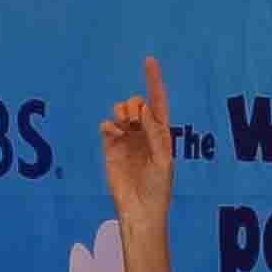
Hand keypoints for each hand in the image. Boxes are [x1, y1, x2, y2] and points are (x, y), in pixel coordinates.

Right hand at [100, 59, 176, 235]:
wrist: (140, 210)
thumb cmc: (159, 188)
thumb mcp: (164, 160)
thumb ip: (155, 134)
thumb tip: (144, 109)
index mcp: (160, 133)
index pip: (157, 102)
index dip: (153, 81)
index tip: (149, 60)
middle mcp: (143, 133)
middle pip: (136, 103)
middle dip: (133, 104)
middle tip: (133, 120)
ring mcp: (127, 140)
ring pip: (121, 112)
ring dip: (122, 112)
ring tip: (124, 126)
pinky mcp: (111, 148)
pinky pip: (107, 127)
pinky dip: (109, 125)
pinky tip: (113, 133)